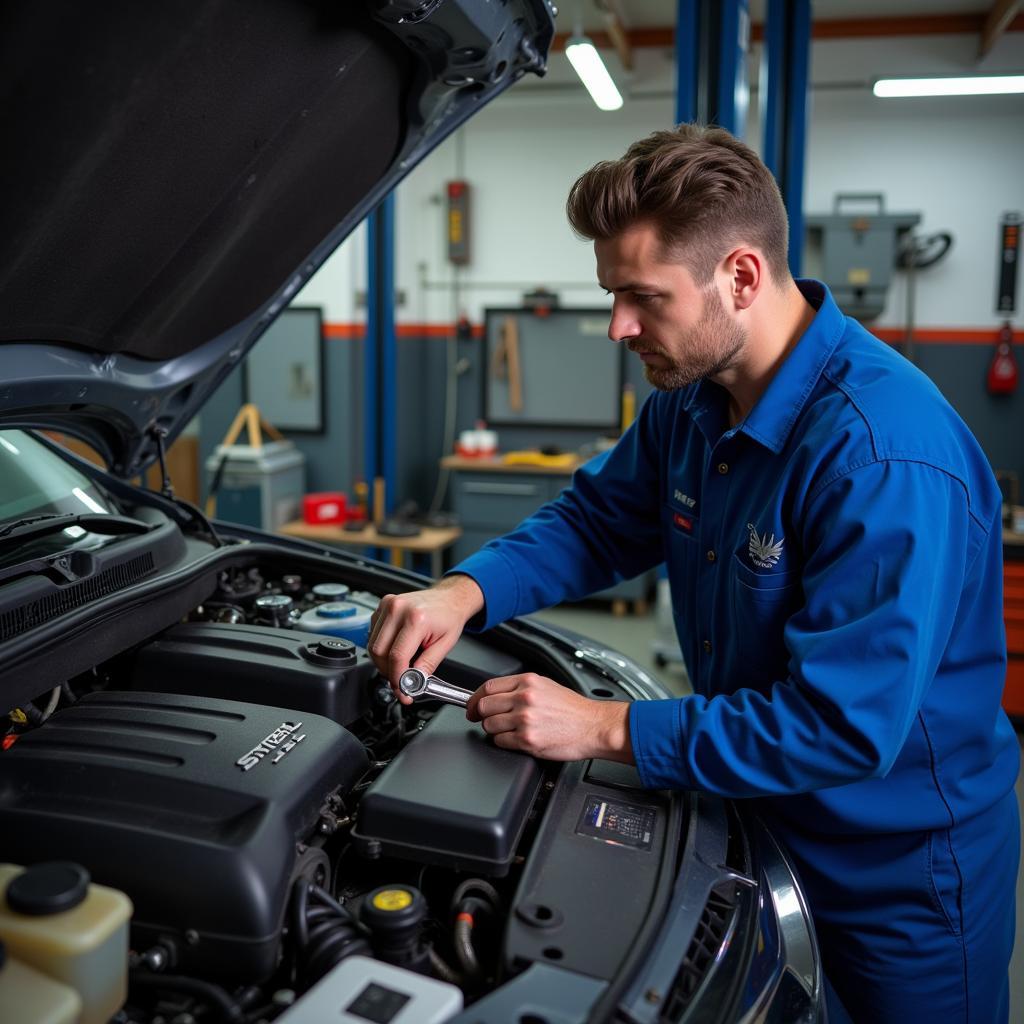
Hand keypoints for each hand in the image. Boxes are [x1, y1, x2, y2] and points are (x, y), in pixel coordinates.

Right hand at [368, 574, 483, 702]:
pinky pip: (373, 633)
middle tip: (401, 680)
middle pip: (379, 652)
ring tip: (400, 663)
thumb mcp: (445, 644)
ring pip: (372, 644)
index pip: (397, 656)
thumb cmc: (449, 616)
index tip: (402, 689)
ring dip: (383, 660)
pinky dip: (382, 646)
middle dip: (388, 671)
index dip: (397, 678)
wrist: (449, 597)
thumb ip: (427, 665)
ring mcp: (388, 604)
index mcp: (416, 618)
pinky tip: (395, 647)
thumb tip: (413, 683)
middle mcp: (398, 609)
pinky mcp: (382, 605)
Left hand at [466, 673, 633, 762]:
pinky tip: (515, 739)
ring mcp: (525, 719)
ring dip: (493, 730)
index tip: (472, 705)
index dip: (474, 698)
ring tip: (507, 730)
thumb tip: (497, 695)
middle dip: (479, 715)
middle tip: (482, 720)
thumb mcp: (546, 686)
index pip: (487, 687)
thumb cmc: (574, 709)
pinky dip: (503, 742)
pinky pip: (500, 741)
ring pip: (489, 725)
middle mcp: (524, 698)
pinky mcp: (528, 740)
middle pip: (483, 706)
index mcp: (528, 682)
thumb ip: (520, 688)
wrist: (594, 726)